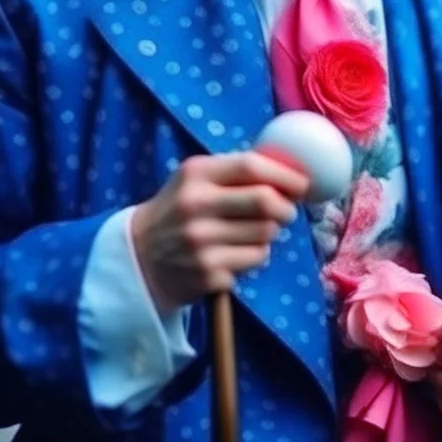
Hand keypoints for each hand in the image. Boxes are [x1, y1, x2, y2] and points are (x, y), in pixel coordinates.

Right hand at [131, 151, 309, 311]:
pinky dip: (255, 256)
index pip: (251, 167)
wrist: (139, 257)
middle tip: (287, 210)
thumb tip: (290, 170)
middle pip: (266, 202)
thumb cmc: (178, 209)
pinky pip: (255, 261)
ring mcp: (202, 243)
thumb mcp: (195, 179)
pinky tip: (236, 253)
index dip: (284, 175)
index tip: (303, 183)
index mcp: (196, 174)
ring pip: (266, 234)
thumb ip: (235, 172)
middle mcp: (196, 207)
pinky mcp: (208, 274)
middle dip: (286, 207)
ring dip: (270, 233)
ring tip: (253, 232)